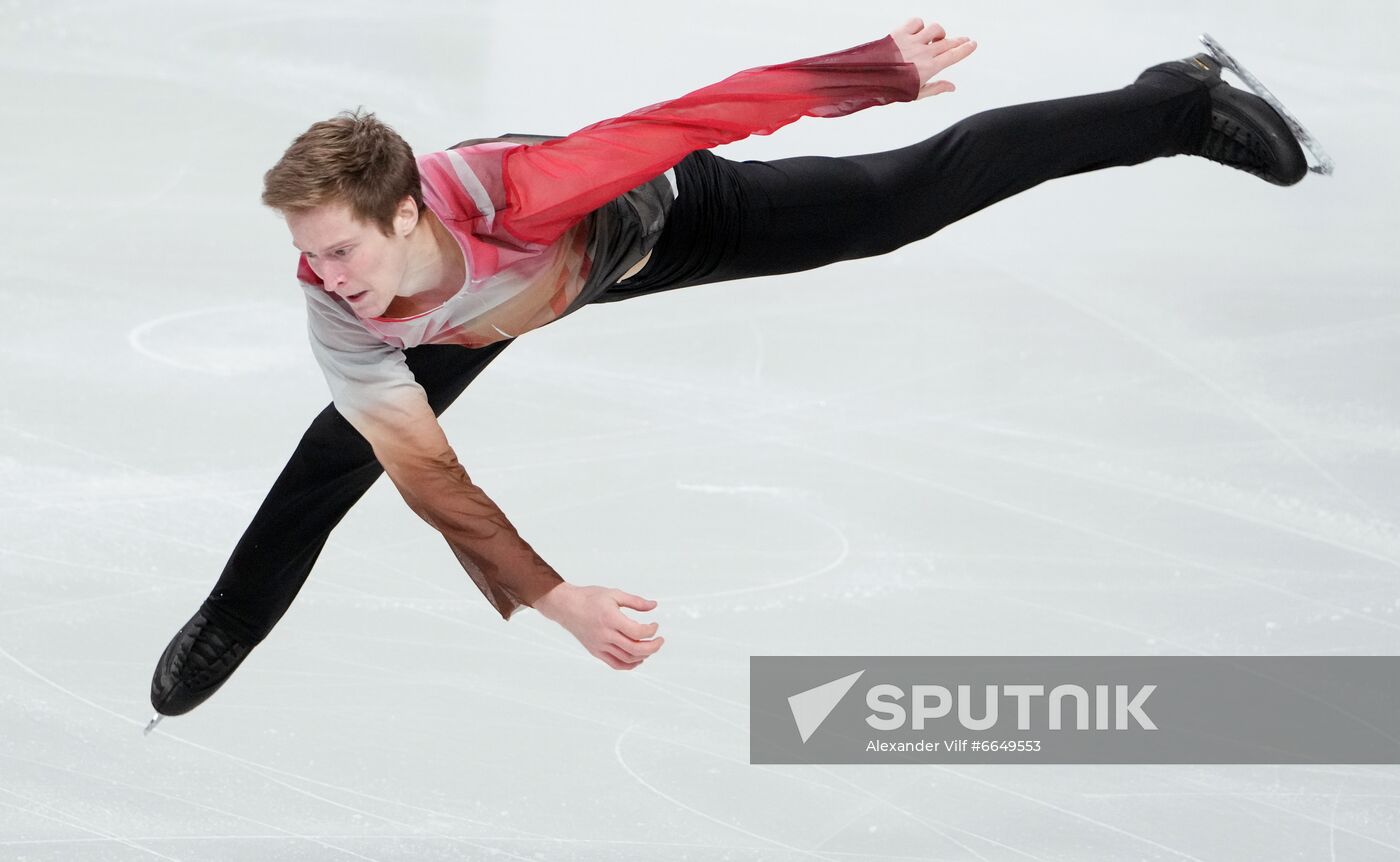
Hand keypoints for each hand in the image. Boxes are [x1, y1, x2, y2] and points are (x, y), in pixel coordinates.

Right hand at [534, 583, 663, 670]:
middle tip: (660, 640)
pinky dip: (629, 665)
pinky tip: (638, 659)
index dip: (651, 631)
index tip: (655, 625)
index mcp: (611, 619)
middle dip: (653, 647)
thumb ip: (636, 601)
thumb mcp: (614, 594)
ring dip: (643, 656)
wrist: (566, 607)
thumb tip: (654, 605)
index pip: (637, 632)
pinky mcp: (596, 651)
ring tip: (650, 647)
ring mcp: (600, 646)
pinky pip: (615, 664)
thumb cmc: (590, 598)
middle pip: (635, 649)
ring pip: (627, 659)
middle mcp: (605, 635)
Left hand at [890, 17, 977, 98]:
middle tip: (963, 40)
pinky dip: (919, 25)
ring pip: (935, 29)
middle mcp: (923, 53)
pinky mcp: (900, 33)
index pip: (953, 56)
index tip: (973, 44)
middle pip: (947, 42)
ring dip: (938, 33)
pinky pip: (916, 22)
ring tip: (935, 39)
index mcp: (929, 68)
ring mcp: (912, 41)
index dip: (965, 49)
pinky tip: (918, 31)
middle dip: (958, 41)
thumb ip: (936, 88)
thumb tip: (952, 87)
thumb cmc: (893, 88)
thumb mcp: (916, 93)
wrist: (871, 77)